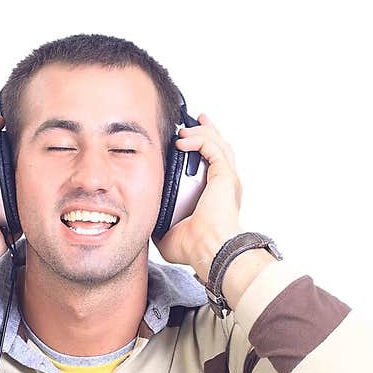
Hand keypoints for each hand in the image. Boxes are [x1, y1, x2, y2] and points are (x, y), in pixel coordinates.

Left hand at [154, 113, 242, 274]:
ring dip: (201, 132)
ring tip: (184, 128)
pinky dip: (198, 139)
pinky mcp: (224, 175)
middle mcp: (224, 186)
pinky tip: (182, 140)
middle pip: (219, 149)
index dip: (201, 151)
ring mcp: (227, 179)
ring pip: (217, 143)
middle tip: (195, 122)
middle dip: (207, 133)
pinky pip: (212, 147)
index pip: (212, 167)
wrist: (209, 250)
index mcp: (216, 197)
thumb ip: (159, 223)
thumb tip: (146, 219)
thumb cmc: (195, 248)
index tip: (185, 143)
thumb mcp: (168, 235)